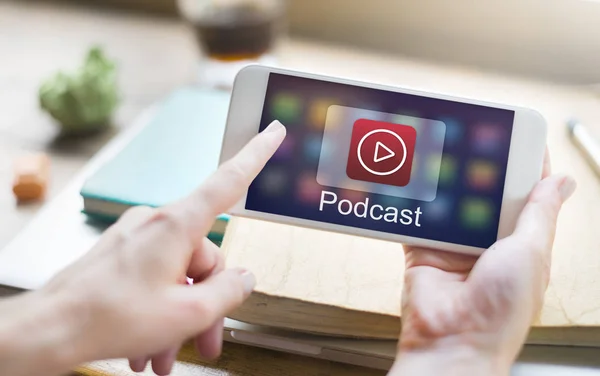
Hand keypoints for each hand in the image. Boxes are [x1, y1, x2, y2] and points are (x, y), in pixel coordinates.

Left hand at [39, 120, 285, 374]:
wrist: (49, 330)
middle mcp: (157, 223)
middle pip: (205, 257)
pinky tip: (150, 346)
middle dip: (207, 304)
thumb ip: (228, 292)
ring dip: (180, 316)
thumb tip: (244, 277)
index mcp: (177, 226)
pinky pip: (156, 277)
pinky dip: (159, 310)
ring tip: (167, 355)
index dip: (256, 156)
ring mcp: (137, 238)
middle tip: (207, 341)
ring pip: (179, 274)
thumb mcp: (187, 313)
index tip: (272, 132)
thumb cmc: (108, 318)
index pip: (228, 182)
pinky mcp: (122, 254)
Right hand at [391, 151, 575, 374]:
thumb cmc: (500, 312)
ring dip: (448, 182)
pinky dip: (415, 202)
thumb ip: (538, 214)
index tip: (517, 135)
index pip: (526, 195)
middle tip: (473, 135)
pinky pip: (419, 219)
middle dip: (480, 167)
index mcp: (521, 244)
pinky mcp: (424, 250)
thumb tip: (561, 181)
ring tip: (443, 150)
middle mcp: (488, 243)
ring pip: (452, 203)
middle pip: (485, 194)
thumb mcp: (530, 254)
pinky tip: (414, 180)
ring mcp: (455, 246)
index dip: (524, 165)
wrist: (452, 341)